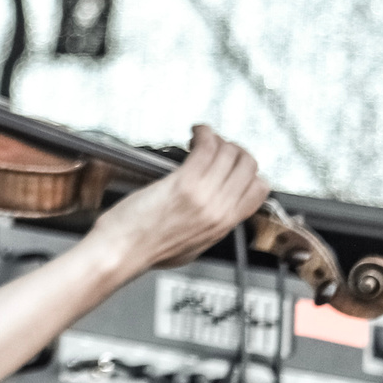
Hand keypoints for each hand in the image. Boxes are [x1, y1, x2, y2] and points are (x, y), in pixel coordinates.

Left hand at [86, 125, 268, 272]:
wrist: (123, 251)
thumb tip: (211, 212)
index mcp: (223, 225)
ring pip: (230, 155)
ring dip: (217, 139)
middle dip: (234, 150)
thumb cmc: (146, 248)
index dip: (248, 171)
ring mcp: (204, 196)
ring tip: (201, 137)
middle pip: (248, 168)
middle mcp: (220, 210)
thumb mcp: (192, 245)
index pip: (258, 190)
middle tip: (216, 146)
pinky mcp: (184, 183)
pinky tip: (195, 132)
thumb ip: (208, 226)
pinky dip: (203, 134)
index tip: (232, 163)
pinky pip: (206, 149)